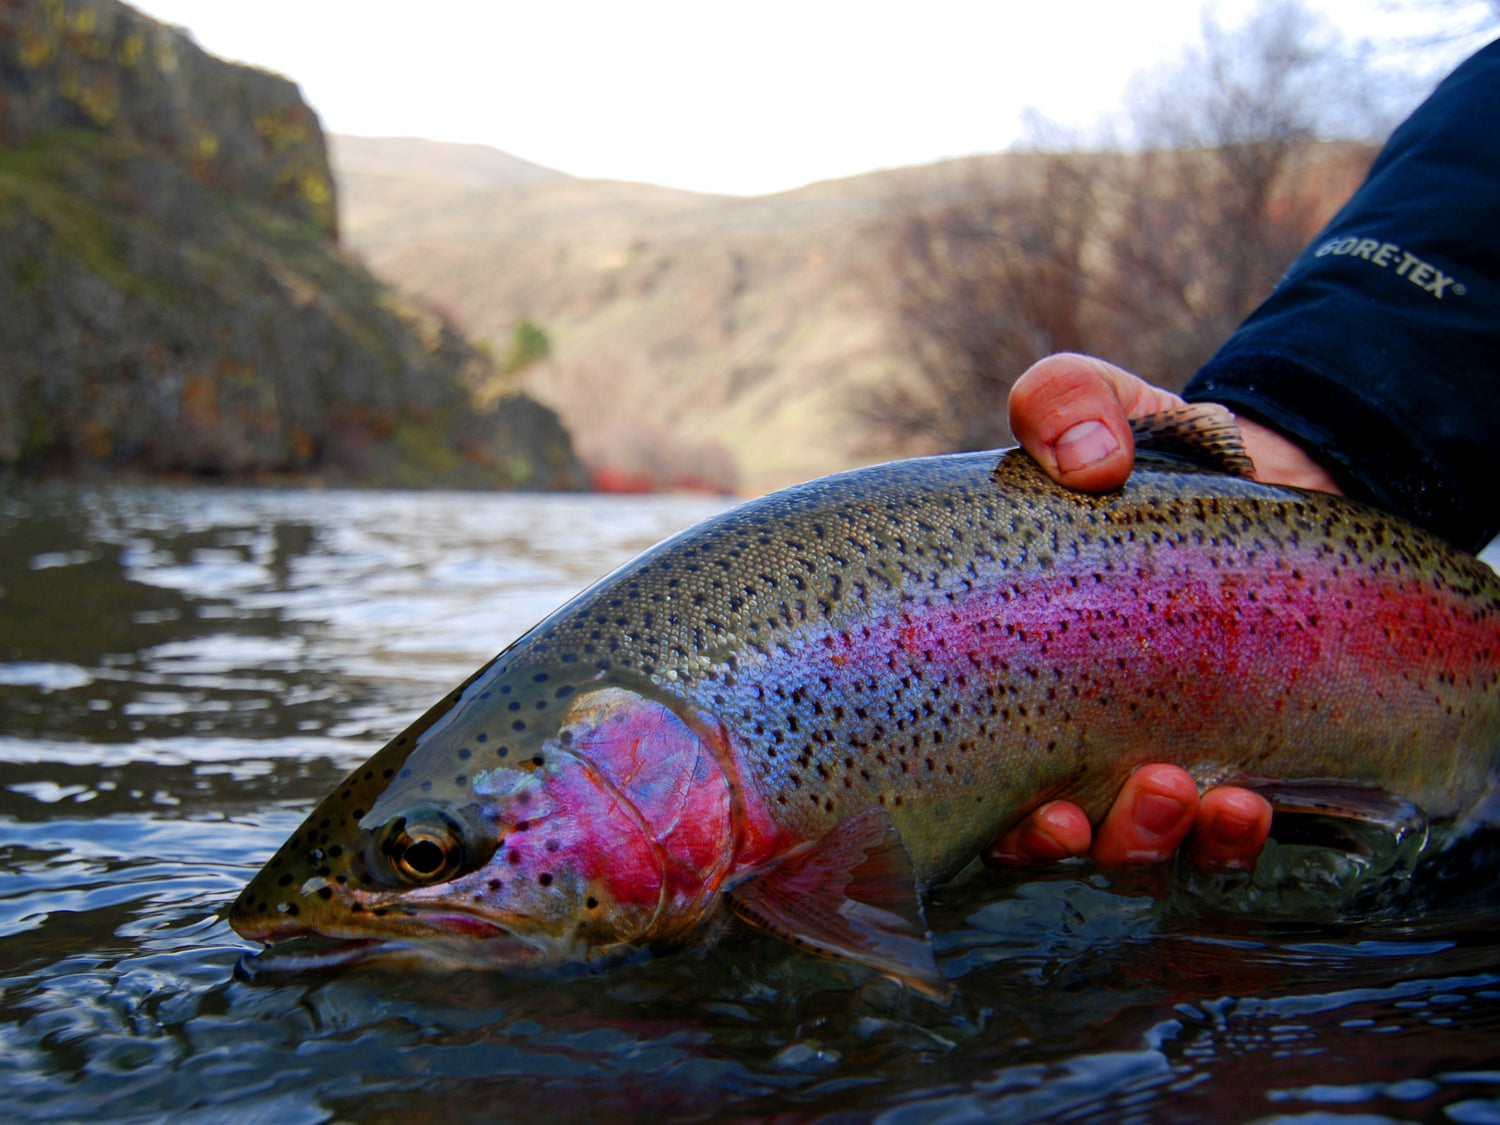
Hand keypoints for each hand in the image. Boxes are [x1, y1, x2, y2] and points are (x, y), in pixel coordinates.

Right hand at [990, 353, 1340, 869]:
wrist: (1268, 479)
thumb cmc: (1153, 461)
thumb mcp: (1102, 408)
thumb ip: (1067, 401)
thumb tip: (1087, 461)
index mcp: (1024, 683)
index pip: (992, 787)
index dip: (1008, 828)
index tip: (1040, 813)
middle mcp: (1086, 744)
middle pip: (1073, 842)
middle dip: (1093, 841)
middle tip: (1113, 804)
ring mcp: (1169, 761)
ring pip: (1150, 853)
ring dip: (1161, 843)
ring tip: (1199, 797)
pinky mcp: (1250, 763)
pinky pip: (1232, 840)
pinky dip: (1234, 840)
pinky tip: (1248, 807)